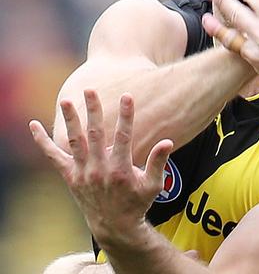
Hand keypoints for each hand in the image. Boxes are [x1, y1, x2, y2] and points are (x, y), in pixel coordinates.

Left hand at [29, 90, 172, 247]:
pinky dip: (42, 141)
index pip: (123, 136)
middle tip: (90, 90)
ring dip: (70, 120)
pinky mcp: (70, 176)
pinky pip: (53, 157)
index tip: (127, 96)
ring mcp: (82, 173)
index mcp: (120, 170)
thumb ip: (158, 162)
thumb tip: (167, 142)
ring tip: (66, 101)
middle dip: (93, 110)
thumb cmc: (137, 202)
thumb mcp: (153, 185)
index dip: (126, 116)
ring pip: (75, 141)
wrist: (114, 226)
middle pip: (95, 134)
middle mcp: (99, 170)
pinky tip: (33, 125)